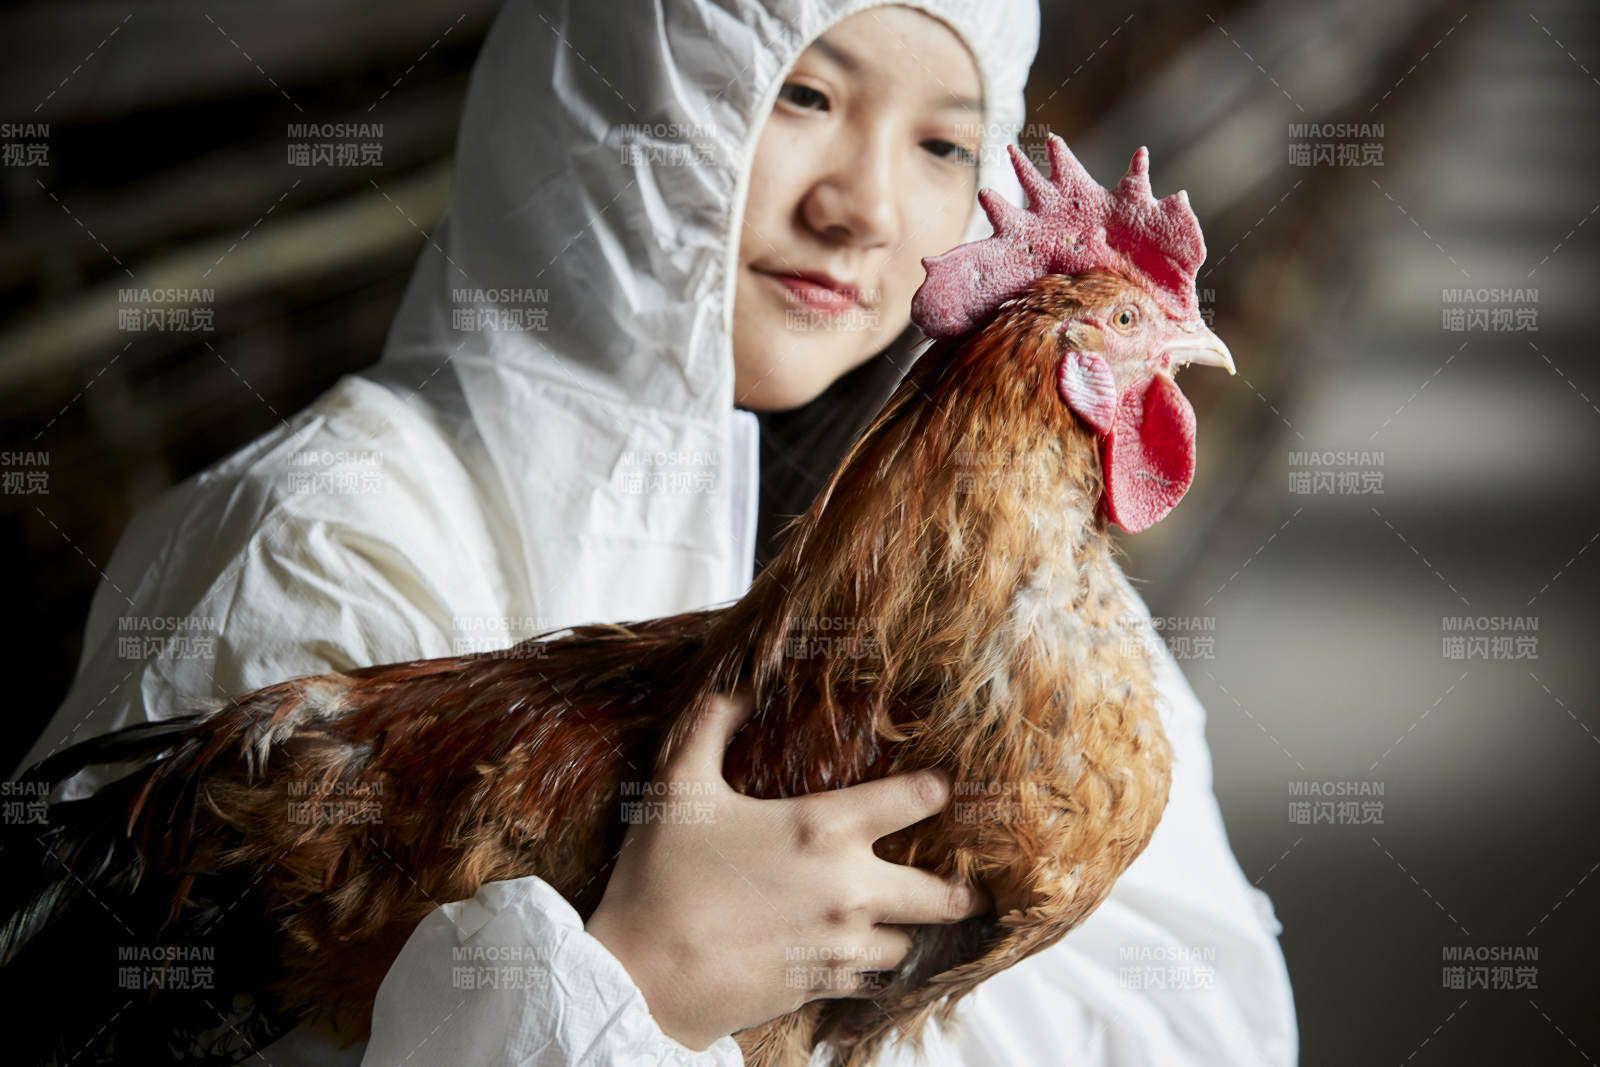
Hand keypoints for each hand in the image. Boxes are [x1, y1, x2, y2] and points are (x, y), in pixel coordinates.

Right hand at [584, 687, 990, 1050]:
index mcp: (823, 829)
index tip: (945, 789)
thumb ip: (708, 727)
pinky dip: (876, 969)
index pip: (916, 799)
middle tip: (969, 884)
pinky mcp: (823, 986)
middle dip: (961, 889)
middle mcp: (849, 889)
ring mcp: (840, 945)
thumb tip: (735, 689)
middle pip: (942, 895)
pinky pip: (874, 982)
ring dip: (910, 930)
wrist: (641, 976)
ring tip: (908, 921)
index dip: (938, 791)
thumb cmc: (660, 877)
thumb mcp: (679, 788)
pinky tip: (865, 958)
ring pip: (910, 944)